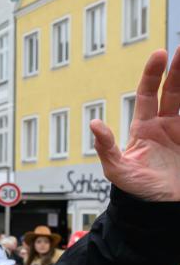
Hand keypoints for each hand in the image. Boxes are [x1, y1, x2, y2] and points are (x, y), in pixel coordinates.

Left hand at [91, 48, 179, 201]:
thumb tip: (94, 123)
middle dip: (179, 69)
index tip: (160, 54)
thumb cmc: (134, 191)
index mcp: (145, 127)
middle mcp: (165, 125)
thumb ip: (106, 147)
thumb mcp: (117, 170)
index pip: (149, 93)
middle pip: (174, 90)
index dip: (153, 74)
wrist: (158, 210)